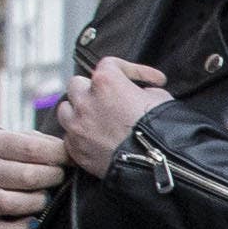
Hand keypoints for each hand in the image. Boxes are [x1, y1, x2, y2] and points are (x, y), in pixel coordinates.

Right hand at [0, 121, 71, 228]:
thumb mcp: (9, 139)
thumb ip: (38, 142)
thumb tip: (70, 152)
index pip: (33, 149)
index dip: (60, 156)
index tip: (70, 160)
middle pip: (28, 177)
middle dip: (53, 178)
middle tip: (58, 177)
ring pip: (16, 205)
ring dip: (40, 202)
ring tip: (45, 196)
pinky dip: (23, 228)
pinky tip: (32, 220)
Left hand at [55, 59, 172, 178]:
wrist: (159, 164)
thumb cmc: (162, 130)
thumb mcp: (160, 98)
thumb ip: (143, 91)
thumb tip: (139, 95)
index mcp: (106, 82)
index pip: (110, 64)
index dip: (132, 71)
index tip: (149, 81)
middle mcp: (85, 101)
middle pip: (77, 84)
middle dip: (93, 89)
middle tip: (109, 98)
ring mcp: (77, 126)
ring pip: (65, 109)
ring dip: (78, 112)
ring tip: (95, 119)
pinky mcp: (76, 149)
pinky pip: (70, 137)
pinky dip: (81, 137)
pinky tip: (96, 141)